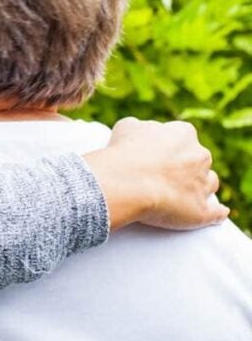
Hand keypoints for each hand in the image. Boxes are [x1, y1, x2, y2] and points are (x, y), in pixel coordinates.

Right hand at [82, 117, 229, 230]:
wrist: (125, 184)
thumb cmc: (123, 153)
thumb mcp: (127, 127)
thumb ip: (142, 128)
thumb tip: (144, 134)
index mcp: (183, 133)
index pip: (182, 135)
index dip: (168, 144)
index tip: (155, 152)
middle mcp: (199, 156)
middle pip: (198, 158)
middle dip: (184, 165)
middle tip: (162, 173)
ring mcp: (203, 184)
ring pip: (209, 182)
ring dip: (199, 186)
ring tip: (180, 194)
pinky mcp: (201, 211)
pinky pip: (216, 212)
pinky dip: (217, 213)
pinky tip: (218, 213)